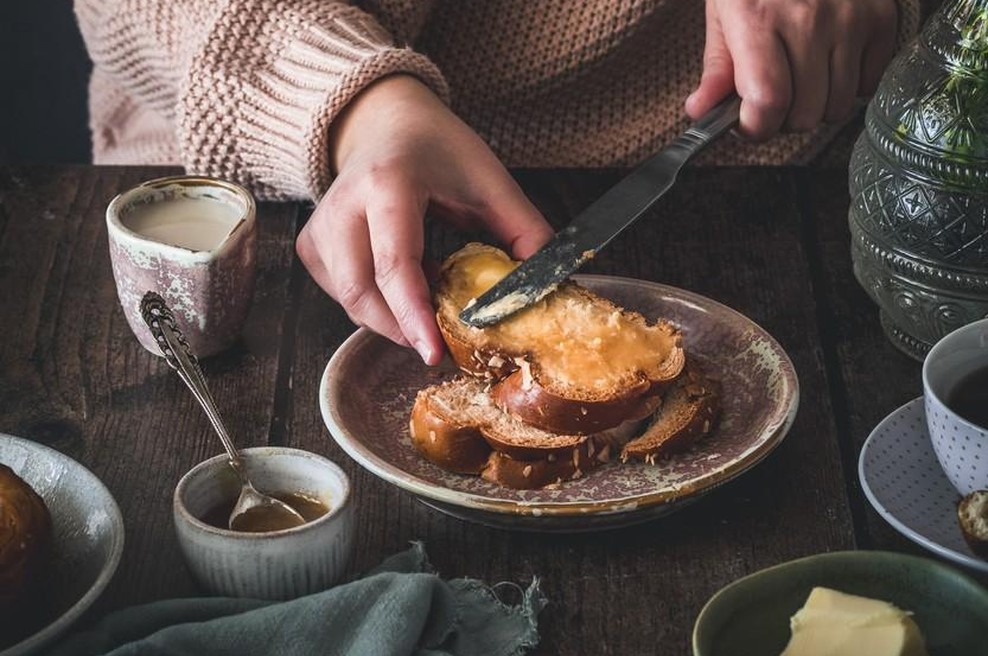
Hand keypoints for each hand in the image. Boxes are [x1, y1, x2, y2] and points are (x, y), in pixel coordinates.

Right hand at [297, 75, 552, 364]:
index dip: (414, 314)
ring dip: (391, 318)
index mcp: (389, 182)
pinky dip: (374, 305)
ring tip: (429, 297)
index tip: (435, 352)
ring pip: (348, 301)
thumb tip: (551, 288)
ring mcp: (320, 226)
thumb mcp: (492, 181)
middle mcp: (343, 203)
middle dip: (402, 329)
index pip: (394, 262)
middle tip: (442, 342)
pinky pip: (341, 296)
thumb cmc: (439, 150)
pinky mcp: (311, 244)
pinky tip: (403, 285)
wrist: (387, 123)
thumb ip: (526, 232)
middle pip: (361, 292)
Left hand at [686, 0, 898, 138]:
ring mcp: (850, 18)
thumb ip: (717, 67)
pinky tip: (831, 60)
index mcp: (759, 18)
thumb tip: (702, 112)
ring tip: (802, 76)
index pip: (768, 101)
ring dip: (817, 104)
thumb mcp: (724, 11)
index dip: (756, 126)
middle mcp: (809, 19)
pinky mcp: (881, 18)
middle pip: (805, 114)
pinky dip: (850, 84)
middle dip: (785, 118)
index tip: (748, 122)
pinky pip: (868, 83)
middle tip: (775, 95)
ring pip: (838, 106)